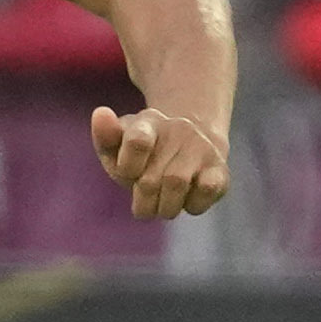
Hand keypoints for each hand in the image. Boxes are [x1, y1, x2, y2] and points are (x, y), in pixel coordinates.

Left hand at [92, 103, 229, 220]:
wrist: (188, 148)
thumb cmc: (143, 156)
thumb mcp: (118, 148)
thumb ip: (105, 137)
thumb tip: (100, 113)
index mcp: (149, 121)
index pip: (137, 141)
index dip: (128, 169)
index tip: (128, 174)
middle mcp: (179, 129)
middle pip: (150, 179)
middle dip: (143, 200)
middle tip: (143, 202)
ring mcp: (201, 148)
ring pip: (176, 184)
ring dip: (165, 208)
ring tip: (163, 206)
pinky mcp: (220, 168)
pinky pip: (206, 190)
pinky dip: (192, 205)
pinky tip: (187, 200)